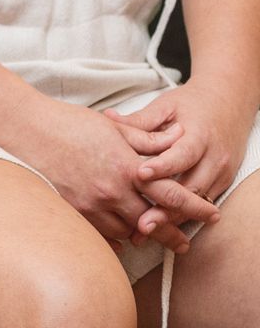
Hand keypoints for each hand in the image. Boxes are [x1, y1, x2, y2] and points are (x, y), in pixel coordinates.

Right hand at [5, 95, 216, 252]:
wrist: (24, 129)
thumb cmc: (66, 123)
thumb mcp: (112, 127)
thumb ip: (146, 139)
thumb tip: (176, 138)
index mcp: (126, 167)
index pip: (172, 194)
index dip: (195, 207)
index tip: (210, 214)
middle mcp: (111, 190)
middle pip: (154, 222)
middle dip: (172, 234)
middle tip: (183, 243)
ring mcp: (90, 204)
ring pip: (128, 232)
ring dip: (141, 233)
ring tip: (148, 233)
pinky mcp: (72, 211)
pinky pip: (102, 235)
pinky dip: (115, 238)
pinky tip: (121, 236)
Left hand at [108, 81, 251, 238]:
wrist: (228, 104)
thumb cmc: (192, 104)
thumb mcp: (166, 106)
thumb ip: (140, 119)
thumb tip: (107, 118)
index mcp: (199, 134)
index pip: (181, 154)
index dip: (162, 166)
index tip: (139, 175)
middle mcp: (214, 157)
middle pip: (191, 188)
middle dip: (166, 208)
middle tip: (141, 223)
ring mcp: (221, 172)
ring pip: (197, 202)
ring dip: (172, 218)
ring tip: (144, 231)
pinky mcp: (222, 182)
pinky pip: (202, 203)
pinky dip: (181, 216)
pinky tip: (160, 227)